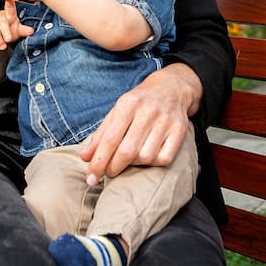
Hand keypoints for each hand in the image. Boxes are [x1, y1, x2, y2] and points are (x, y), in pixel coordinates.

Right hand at [0, 0, 33, 50]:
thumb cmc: (9, 31)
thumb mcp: (17, 31)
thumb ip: (23, 31)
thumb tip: (31, 31)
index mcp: (9, 15)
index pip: (10, 8)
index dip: (10, 3)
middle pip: (2, 22)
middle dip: (5, 31)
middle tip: (8, 40)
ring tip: (2, 46)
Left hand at [81, 63, 201, 184]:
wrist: (171, 87)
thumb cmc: (139, 103)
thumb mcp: (117, 111)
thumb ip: (101, 134)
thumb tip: (86, 158)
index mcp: (128, 104)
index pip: (110, 139)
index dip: (99, 161)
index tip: (91, 178)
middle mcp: (147, 112)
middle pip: (127, 151)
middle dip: (113, 167)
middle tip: (107, 173)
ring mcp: (166, 121)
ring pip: (146, 157)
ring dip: (133, 164)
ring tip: (129, 158)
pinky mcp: (180, 130)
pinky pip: (164, 159)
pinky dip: (152, 163)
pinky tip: (146, 156)